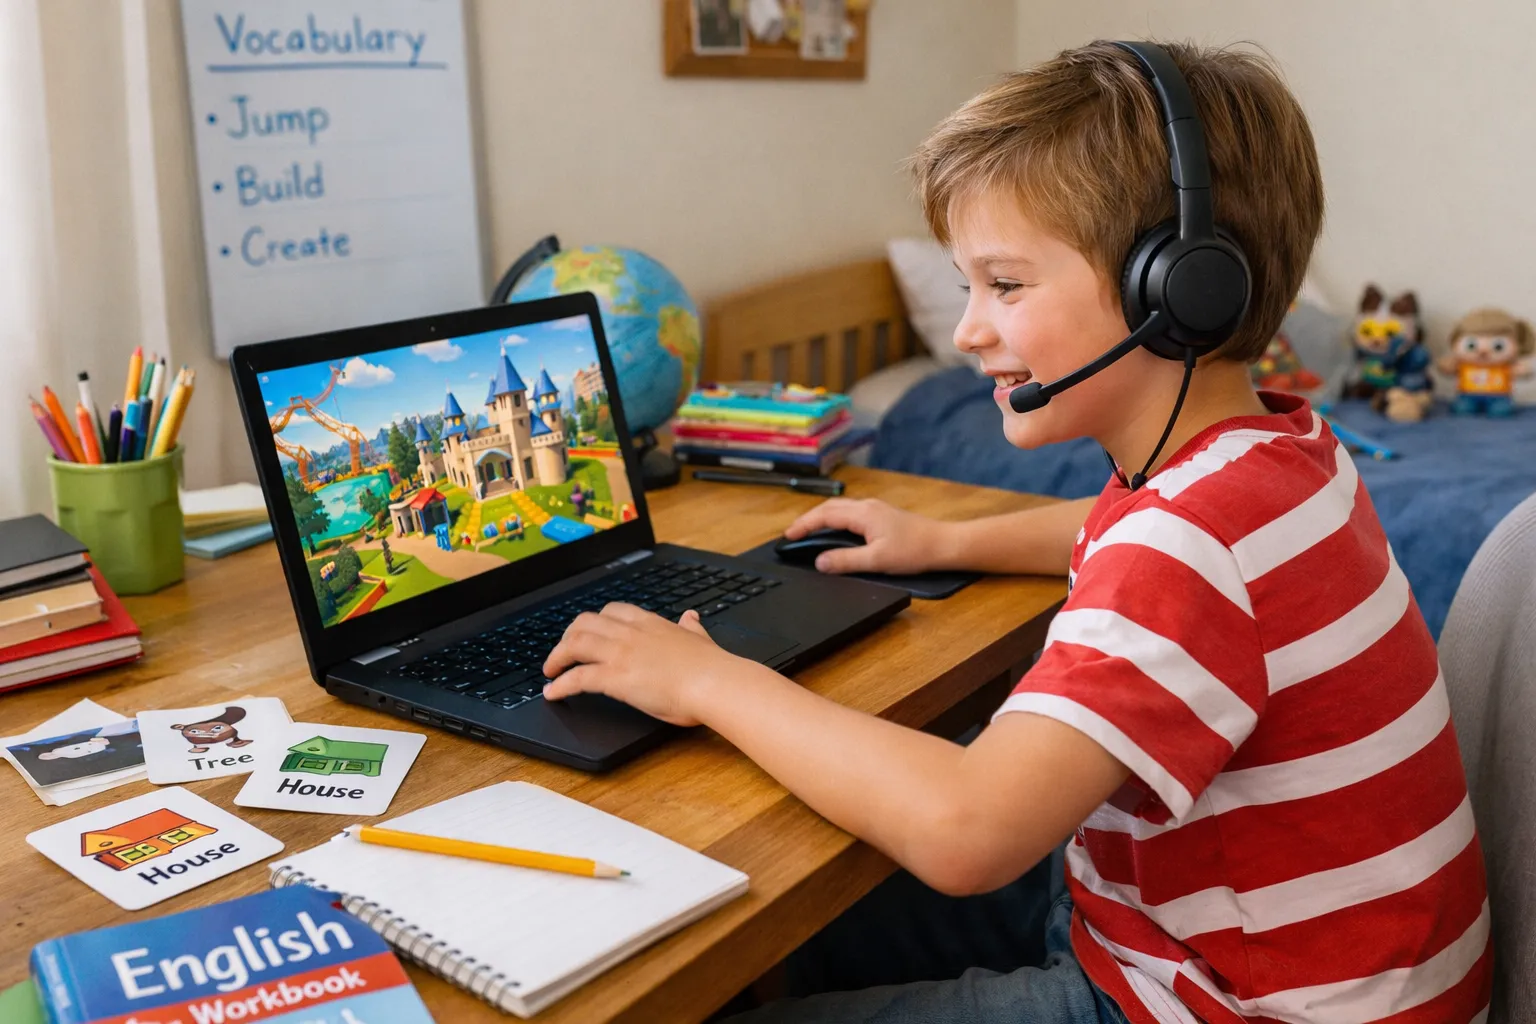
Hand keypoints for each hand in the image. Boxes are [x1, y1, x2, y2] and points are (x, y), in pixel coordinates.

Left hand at [542, 604, 748, 725]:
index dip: (595, 621)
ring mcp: (620, 653)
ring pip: (574, 644)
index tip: (588, 630)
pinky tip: (552, 693)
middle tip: (561, 652)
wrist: (714, 682)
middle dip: (568, 635)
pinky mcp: (615, 678)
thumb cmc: (711, 667)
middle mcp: (630, 633)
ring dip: (556, 657)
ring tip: (550, 671)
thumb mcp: (699, 637)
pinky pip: (577, 677)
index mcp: (650, 623)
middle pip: (585, 623)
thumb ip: (690, 627)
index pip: (613, 611)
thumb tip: (691, 616)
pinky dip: (560, 685)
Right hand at [782, 498, 947, 574]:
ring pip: (840, 509)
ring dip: (822, 518)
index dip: (803, 525)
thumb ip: (845, 561)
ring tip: (809, 532)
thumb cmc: (915, 551)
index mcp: (863, 514)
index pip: (824, 516)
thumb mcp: (877, 560)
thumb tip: (820, 562)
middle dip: (809, 519)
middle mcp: (867, 507)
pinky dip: (836, 520)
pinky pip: (851, 513)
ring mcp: (876, 510)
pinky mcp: (883, 516)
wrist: (944, 544)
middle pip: (829, 508)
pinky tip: (836, 532)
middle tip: (794, 534)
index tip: (788, 536)